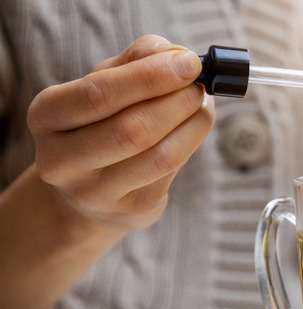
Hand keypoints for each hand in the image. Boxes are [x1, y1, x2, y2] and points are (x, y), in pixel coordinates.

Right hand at [27, 34, 215, 232]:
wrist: (93, 186)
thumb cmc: (102, 121)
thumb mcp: (106, 84)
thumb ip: (135, 61)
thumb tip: (173, 52)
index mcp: (46, 116)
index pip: (99, 94)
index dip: (150, 77)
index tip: (188, 63)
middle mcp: (61, 160)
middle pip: (132, 129)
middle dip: (176, 101)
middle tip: (199, 85)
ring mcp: (94, 192)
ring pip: (159, 155)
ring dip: (192, 124)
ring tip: (203, 104)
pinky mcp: (130, 210)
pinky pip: (171, 172)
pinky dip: (191, 143)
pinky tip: (195, 127)